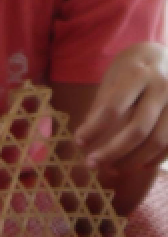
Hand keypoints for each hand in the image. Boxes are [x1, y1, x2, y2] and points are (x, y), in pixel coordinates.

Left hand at [73, 44, 167, 173]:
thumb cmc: (135, 68)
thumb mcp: (115, 75)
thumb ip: (103, 103)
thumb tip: (87, 138)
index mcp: (138, 73)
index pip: (113, 108)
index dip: (94, 129)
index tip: (78, 142)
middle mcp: (162, 86)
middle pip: (137, 129)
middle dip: (112, 152)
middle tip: (91, 164)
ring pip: (158, 141)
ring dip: (132, 161)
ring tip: (112, 168)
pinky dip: (154, 159)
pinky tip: (137, 164)